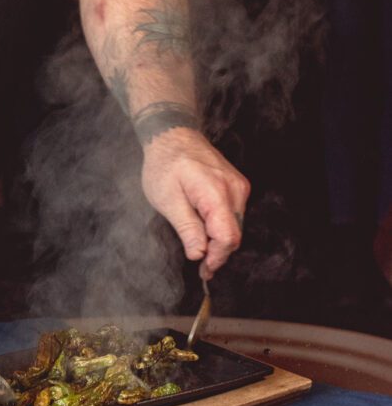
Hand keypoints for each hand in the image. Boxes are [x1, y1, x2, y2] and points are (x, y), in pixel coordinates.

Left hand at [140, 128, 248, 278]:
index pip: (227, 236)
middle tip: (201, 266)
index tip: (204, 271)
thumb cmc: (165, 165)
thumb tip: (200, 255)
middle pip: (234, 233)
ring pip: (235, 225)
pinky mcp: (237, 185)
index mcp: (216, 192)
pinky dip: (221, 224)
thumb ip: (187, 228)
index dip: (216, 257)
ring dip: (219, 238)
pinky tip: (205, 227)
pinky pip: (234, 213)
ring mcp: (239, 185)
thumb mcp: (168, 200)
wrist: (172, 135)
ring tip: (199, 246)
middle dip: (218, 251)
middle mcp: (235, 189)